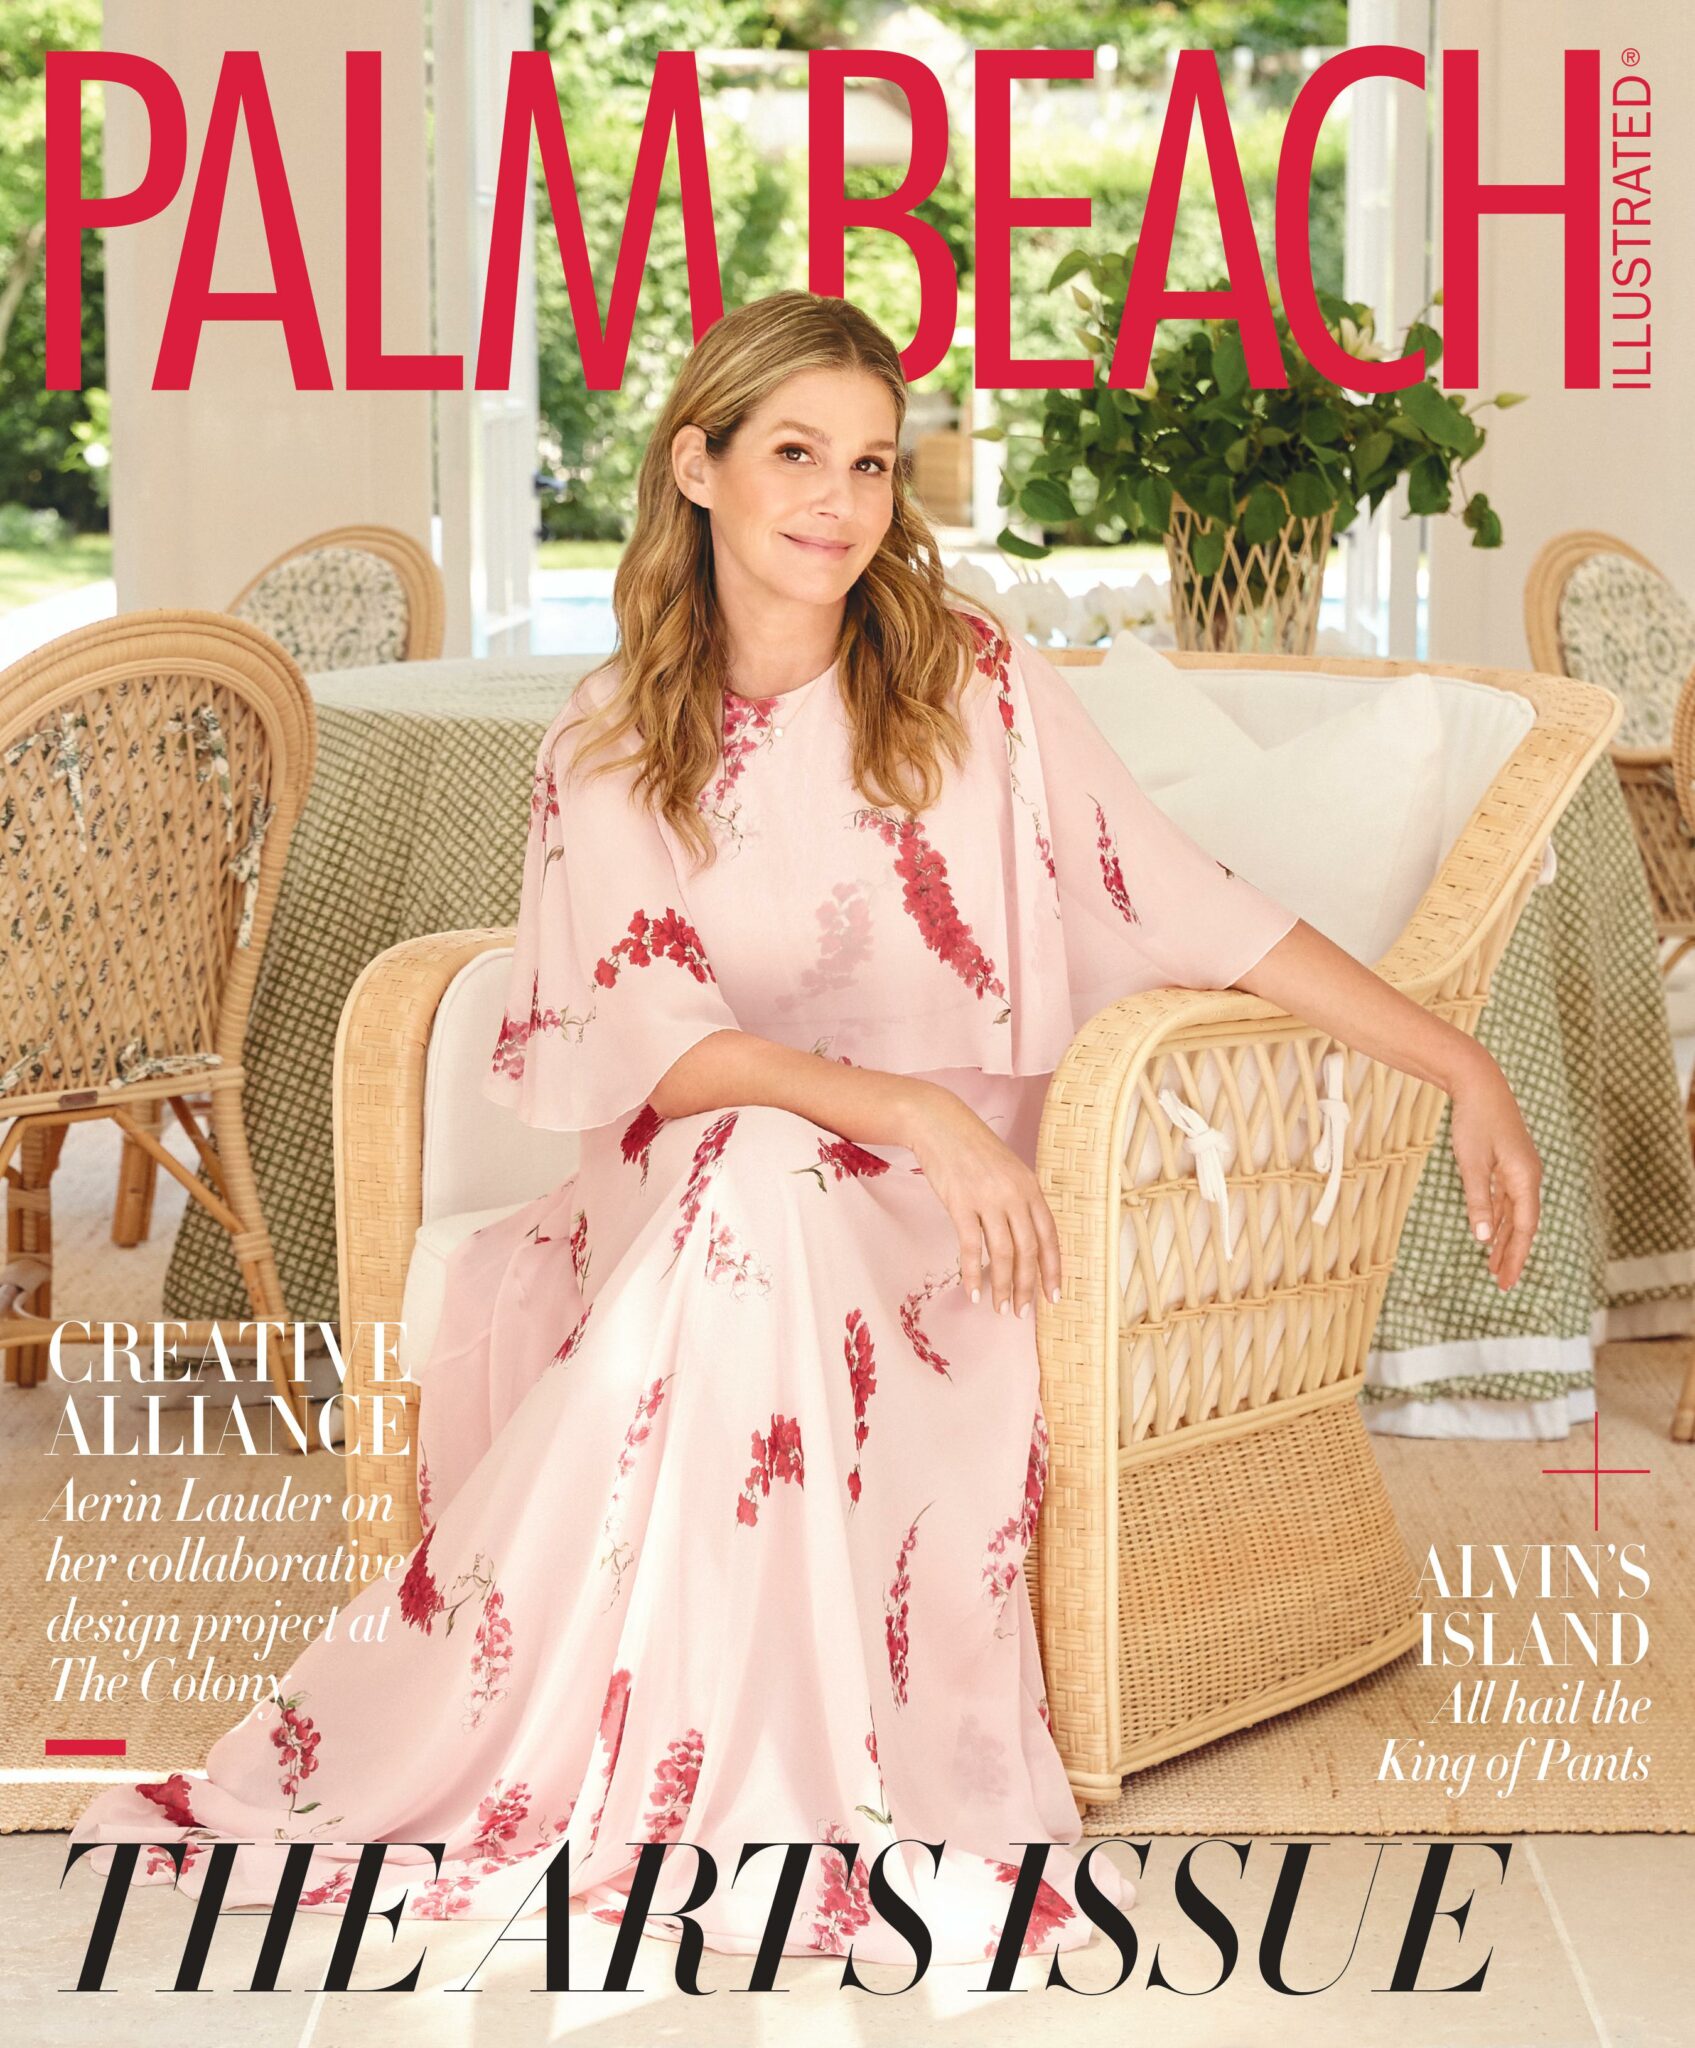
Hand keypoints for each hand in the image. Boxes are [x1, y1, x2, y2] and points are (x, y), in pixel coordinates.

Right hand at [901, 1082, 1061, 1317]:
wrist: (940, 1124)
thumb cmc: (972, 1148)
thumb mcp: (1008, 1170)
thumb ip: (1019, 1201)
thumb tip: (1024, 1242)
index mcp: (1030, 1187)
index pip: (1049, 1236)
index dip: (1053, 1270)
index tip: (1054, 1297)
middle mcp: (1014, 1194)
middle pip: (1028, 1250)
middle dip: (1027, 1286)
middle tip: (1022, 1312)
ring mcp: (988, 1198)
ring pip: (1003, 1254)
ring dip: (1003, 1286)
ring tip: (999, 1308)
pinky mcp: (960, 1203)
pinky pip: (971, 1247)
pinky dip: (973, 1273)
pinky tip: (973, 1292)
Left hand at [1446, 1051, 1540, 1289]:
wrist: (1480, 1084)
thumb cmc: (1475, 1122)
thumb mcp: (1472, 1164)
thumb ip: (1478, 1201)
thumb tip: (1482, 1238)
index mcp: (1525, 1179)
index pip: (1524, 1228)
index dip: (1515, 1257)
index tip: (1504, 1281)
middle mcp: (1528, 1176)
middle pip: (1523, 1225)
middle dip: (1511, 1255)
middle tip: (1501, 1283)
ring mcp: (1520, 1169)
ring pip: (1514, 1213)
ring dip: (1504, 1239)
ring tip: (1493, 1265)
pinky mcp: (1508, 1162)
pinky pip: (1506, 1199)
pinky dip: (1498, 1218)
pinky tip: (1488, 1232)